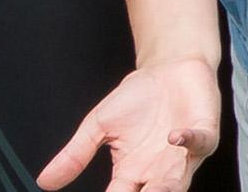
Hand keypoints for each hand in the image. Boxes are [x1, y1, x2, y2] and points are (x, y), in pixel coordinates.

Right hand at [40, 57, 218, 191]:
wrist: (168, 68)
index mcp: (131, 171)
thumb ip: (75, 154)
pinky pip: (201, 143)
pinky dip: (190, 141)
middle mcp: (158, 169)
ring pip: (180, 181)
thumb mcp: (98, 126)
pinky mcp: (204, 132)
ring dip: (169, 187)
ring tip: (156, 190)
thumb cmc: (136, 98)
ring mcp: (184, 153)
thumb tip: (44, 182)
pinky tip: (173, 137)